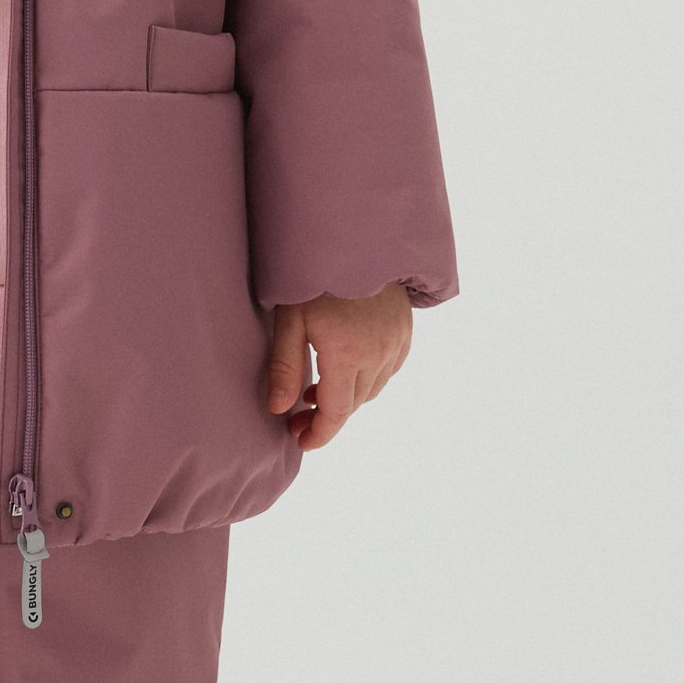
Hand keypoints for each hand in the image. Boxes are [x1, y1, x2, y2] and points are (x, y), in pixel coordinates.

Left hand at [264, 283, 412, 451]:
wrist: (360, 240)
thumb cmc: (317, 277)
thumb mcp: (291, 320)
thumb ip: (284, 368)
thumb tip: (278, 410)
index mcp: (348, 355)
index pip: (336, 412)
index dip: (319, 434)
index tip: (300, 442)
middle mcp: (379, 355)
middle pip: (354, 405)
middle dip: (325, 418)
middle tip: (296, 417)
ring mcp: (396, 345)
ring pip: (372, 391)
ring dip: (345, 398)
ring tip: (314, 392)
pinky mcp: (405, 334)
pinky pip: (387, 372)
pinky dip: (366, 380)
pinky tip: (345, 370)